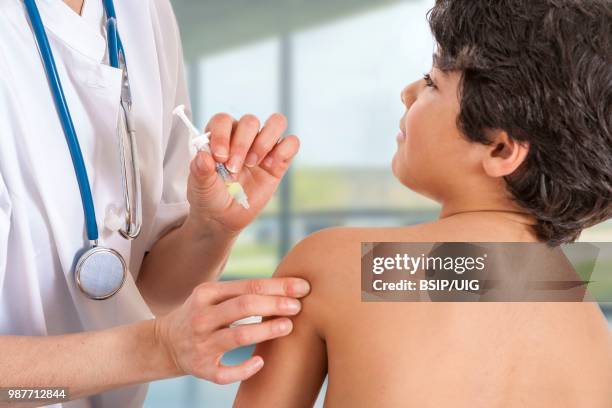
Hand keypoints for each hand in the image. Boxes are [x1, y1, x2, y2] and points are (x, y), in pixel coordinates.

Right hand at [155, 277, 309, 383]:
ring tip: (288, 326)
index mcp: (207, 293)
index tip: (303, 288)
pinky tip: (261, 361)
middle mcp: (202, 317)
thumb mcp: (214, 295)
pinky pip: (226, 373)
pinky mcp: (201, 369)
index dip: (278, 286)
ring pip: (238, 337)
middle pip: (244, 306)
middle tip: (298, 307)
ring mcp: (200, 344)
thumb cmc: (204, 314)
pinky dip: (245, 368)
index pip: (248, 286)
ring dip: (267, 331)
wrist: (165, 343)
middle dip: (275, 305)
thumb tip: (289, 287)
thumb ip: (243, 291)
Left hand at [186, 113, 298, 232]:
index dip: (222, 134)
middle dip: (242, 144)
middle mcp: (242, 137)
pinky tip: (269, 167)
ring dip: (264, 141)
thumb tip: (203, 156)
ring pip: (276, 122)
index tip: (219, 157)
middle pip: (250, 121)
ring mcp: (262, 147)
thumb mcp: (200, 186)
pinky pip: (291, 143)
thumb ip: (200, 170)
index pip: (223, 120)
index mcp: (220, 136)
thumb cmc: (209, 196)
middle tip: (234, 168)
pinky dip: (284, 151)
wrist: (223, 217)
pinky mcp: (279, 161)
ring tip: (252, 164)